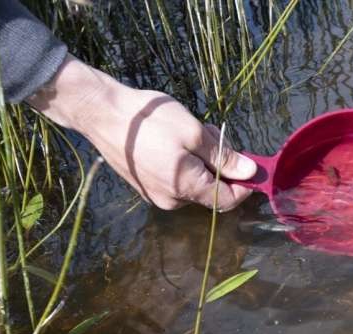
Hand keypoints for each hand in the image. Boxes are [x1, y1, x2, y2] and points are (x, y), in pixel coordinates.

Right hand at [28, 56, 255, 210]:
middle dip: (220, 166)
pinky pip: (176, 180)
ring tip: (190, 133)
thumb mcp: (194, 133)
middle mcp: (172, 200)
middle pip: (211, 191)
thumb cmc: (150, 120)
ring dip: (202, 162)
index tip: (251, 164)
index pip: (228, 200)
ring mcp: (156, 195)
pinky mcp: (146, 186)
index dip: (244, 185)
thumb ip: (224, 157)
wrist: (101, 114)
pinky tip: (173, 141)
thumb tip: (249, 172)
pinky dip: (184, 164)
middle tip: (214, 135)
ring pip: (194, 184)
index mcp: (186, 188)